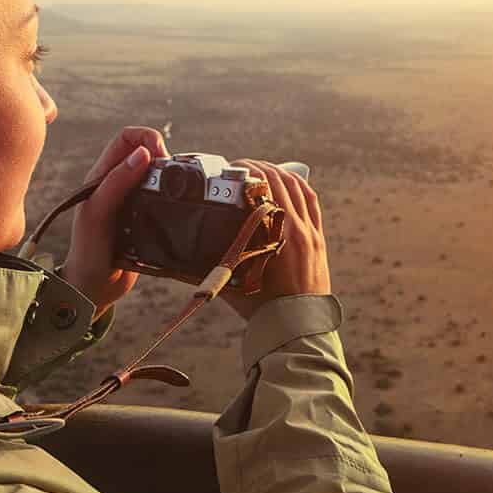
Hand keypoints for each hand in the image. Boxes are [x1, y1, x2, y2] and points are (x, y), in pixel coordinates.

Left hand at [59, 125, 169, 315]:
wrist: (94, 289)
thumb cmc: (88, 252)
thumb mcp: (98, 214)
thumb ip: (116, 183)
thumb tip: (143, 154)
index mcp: (102, 177)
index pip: (126, 138)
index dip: (146, 138)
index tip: (161, 156)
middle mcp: (118, 184)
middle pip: (147, 152)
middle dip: (164, 156)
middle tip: (174, 177)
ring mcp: (134, 201)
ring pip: (159, 175)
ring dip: (171, 177)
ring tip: (178, 191)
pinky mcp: (148, 218)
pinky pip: (165, 198)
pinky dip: (175, 197)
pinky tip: (178, 207)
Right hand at [223, 159, 330, 320]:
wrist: (297, 326)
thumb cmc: (263, 309)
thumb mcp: (232, 285)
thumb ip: (207, 270)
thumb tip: (174, 264)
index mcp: (277, 235)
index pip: (266, 186)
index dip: (250, 169)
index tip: (233, 166)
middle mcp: (297, 229)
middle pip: (282, 181)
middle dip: (261, 167)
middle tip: (242, 166)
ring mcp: (311, 232)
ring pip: (299, 187)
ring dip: (280, 172)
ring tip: (262, 169)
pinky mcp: (319, 239)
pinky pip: (312, 201)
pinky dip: (299, 186)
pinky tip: (288, 181)